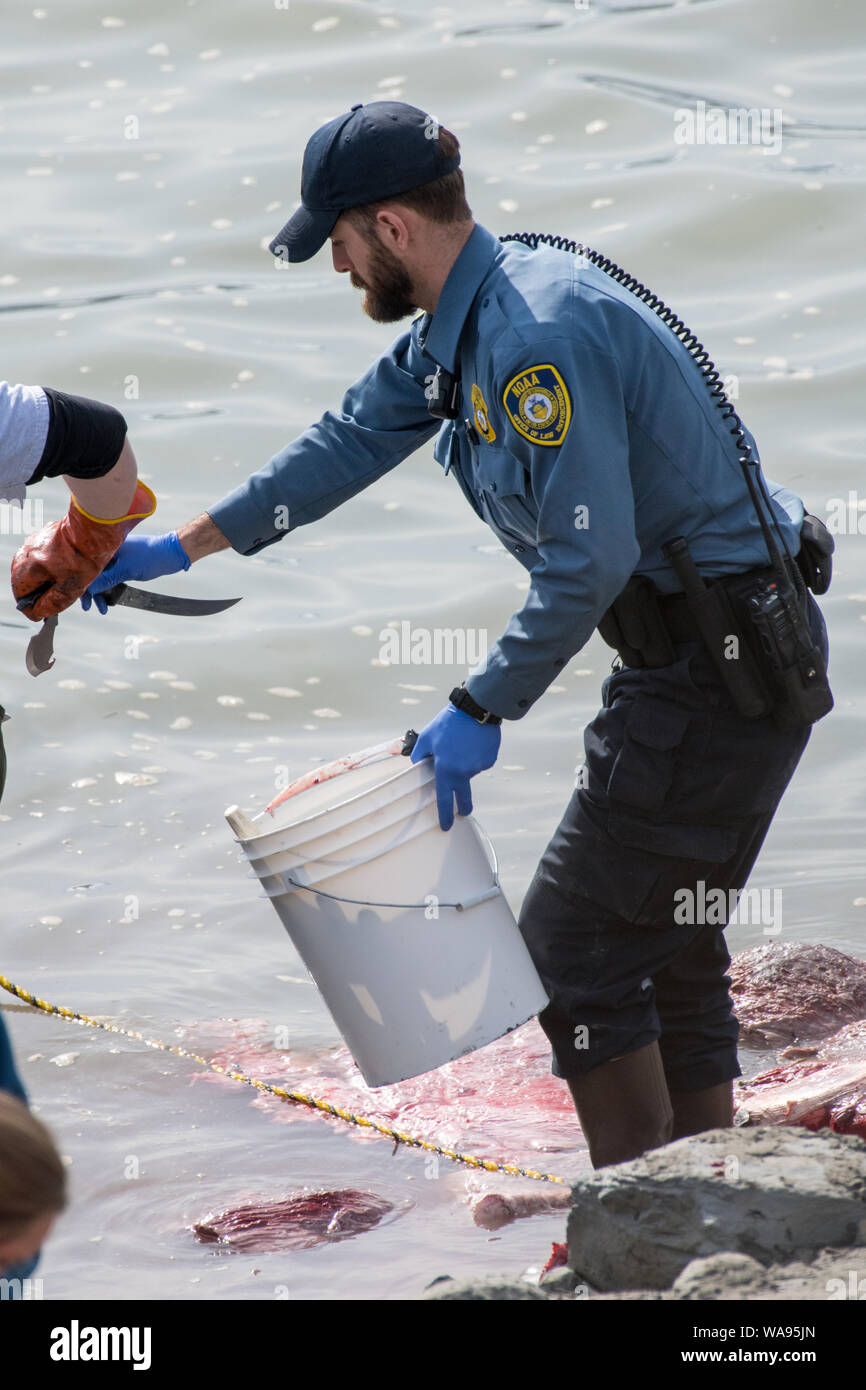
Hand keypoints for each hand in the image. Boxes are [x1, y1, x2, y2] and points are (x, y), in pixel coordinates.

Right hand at [12, 481, 155, 620]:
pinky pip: (111, 579)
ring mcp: (115, 559)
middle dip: (89, 591)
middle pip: (92, 573)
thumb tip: (89, 588)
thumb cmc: (151, 556)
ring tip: (100, 609)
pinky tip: (108, 603)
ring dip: (100, 593)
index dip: (81, 582)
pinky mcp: (123, 566)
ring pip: (101, 578)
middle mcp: (107, 551)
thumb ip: (108, 579)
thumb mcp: (127, 570)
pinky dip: (109, 590)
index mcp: (105, 546)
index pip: (86, 564)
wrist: (172, 554)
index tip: (78, 597)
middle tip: (87, 607)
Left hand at [410, 703, 500, 830]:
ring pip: (470, 770)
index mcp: (446, 769)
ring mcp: (478, 767)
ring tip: (463, 743)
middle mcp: (463, 772)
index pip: (444, 798)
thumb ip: (419, 754)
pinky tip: (474, 742)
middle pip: (464, 795)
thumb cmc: (449, 723)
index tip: (446, 826)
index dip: (444, 815)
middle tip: (464, 811)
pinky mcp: (490, 760)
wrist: (476, 709)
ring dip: (466, 763)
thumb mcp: (427, 737)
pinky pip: (481, 762)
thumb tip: (416, 765)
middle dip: (464, 805)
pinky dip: (477, 756)